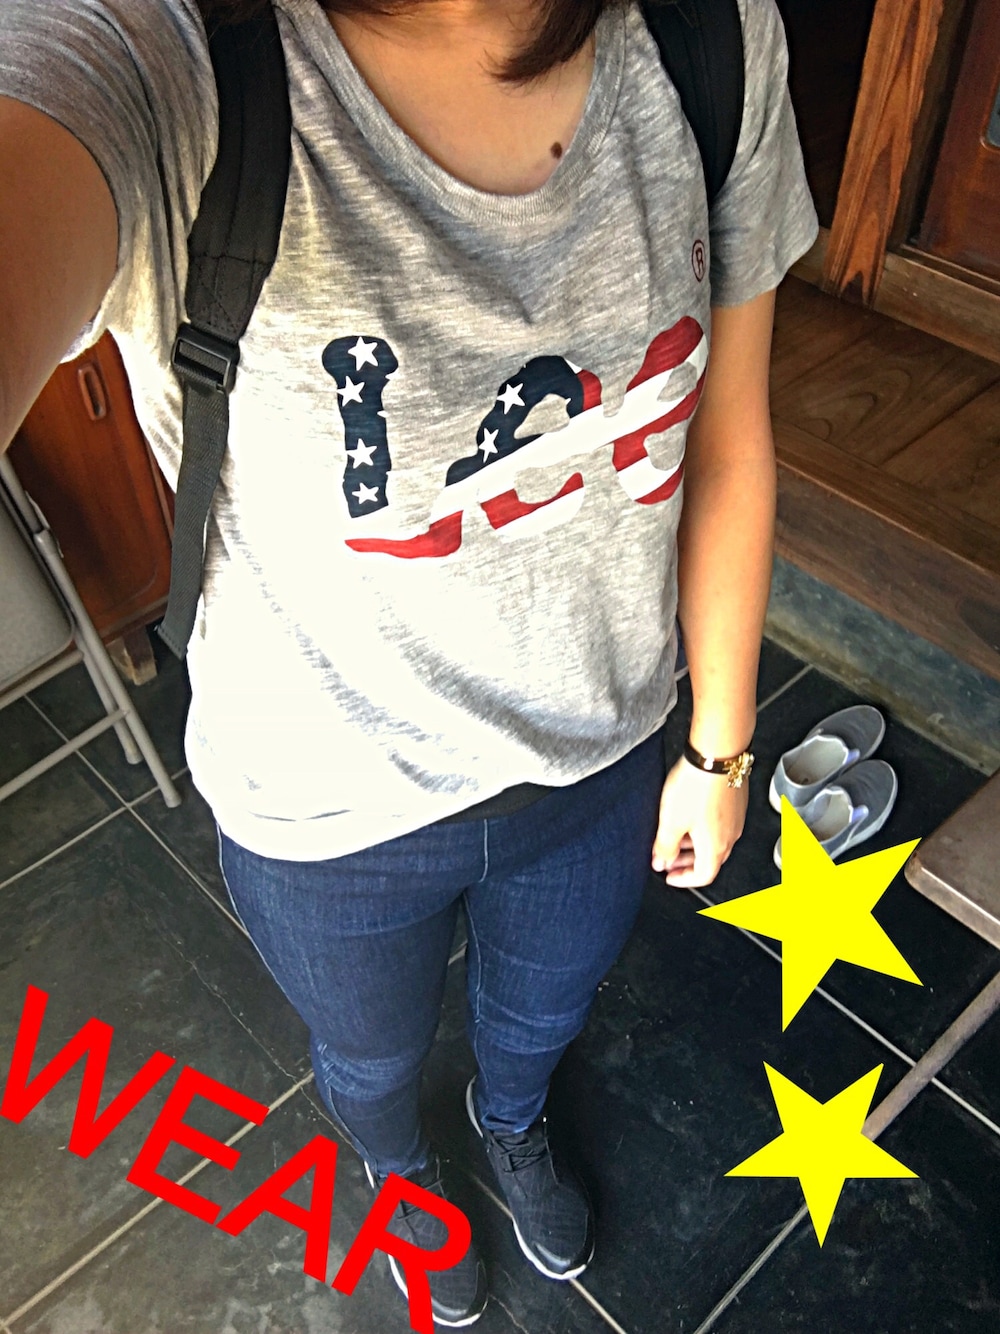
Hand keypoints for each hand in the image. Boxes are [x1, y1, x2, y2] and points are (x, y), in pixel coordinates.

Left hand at [651, 756, 749, 887]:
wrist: (718, 754)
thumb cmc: (697, 786)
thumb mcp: (671, 821)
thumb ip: (664, 846)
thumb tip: (661, 862)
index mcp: (716, 847)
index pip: (703, 876)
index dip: (683, 880)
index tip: (669, 876)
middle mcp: (731, 836)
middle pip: (710, 860)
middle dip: (687, 862)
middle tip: (669, 859)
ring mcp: (736, 818)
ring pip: (714, 841)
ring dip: (694, 845)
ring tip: (675, 836)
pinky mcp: (736, 801)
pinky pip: (719, 824)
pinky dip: (703, 828)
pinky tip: (689, 815)